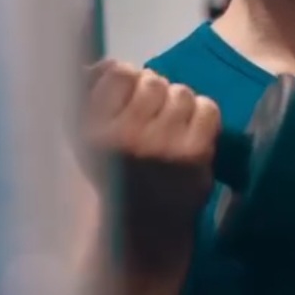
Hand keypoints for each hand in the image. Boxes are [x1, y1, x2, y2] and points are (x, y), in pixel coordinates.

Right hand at [82, 60, 220, 274]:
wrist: (144, 232)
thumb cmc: (117, 177)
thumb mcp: (87, 139)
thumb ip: (91, 95)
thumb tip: (108, 61)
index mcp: (88, 129)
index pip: (118, 72)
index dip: (129, 79)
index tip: (130, 98)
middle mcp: (121, 135)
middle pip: (153, 81)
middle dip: (157, 93)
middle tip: (155, 117)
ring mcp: (159, 145)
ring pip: (182, 92)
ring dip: (180, 105)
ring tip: (172, 128)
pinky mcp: (192, 154)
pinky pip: (207, 108)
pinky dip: (204, 117)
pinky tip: (192, 136)